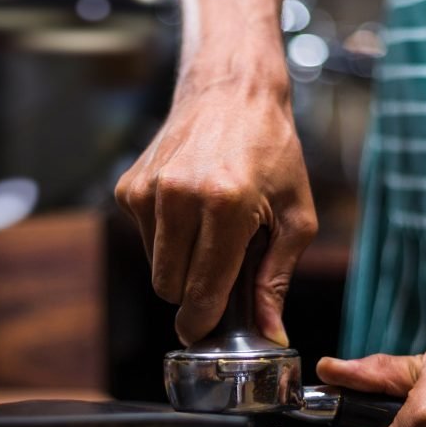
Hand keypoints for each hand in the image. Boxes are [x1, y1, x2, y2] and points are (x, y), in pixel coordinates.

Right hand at [115, 75, 316, 345]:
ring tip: (209, 230)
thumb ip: (278, 278)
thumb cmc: (272, 152)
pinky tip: (189, 209)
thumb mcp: (296, 216)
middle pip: (170, 288)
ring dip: (180, 264)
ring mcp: (148, 191)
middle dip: (193, 293)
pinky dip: (166, 238)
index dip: (203, 323)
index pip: (202, 291)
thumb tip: (271, 332)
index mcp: (226, 206)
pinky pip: (143, 240)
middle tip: (220, 274)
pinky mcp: (129, 187)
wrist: (232, 91)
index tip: (205, 335)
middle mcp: (180, 197)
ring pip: (155, 267)